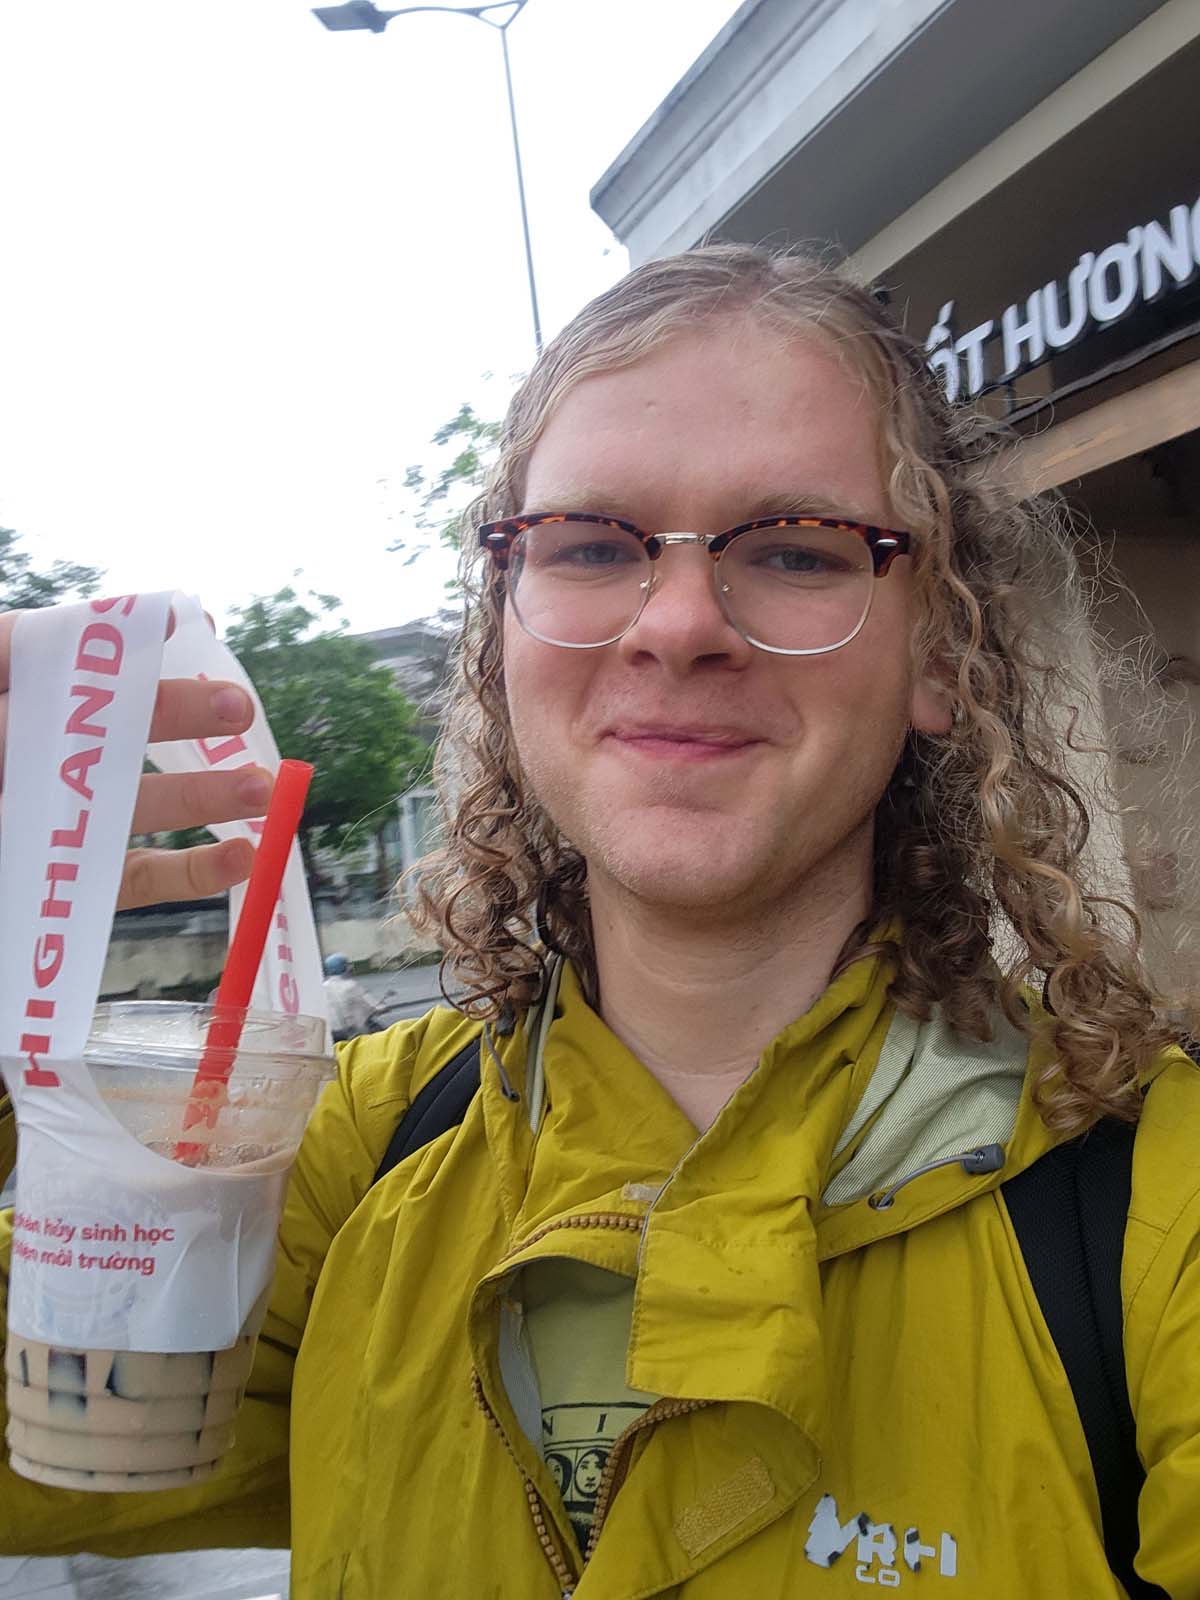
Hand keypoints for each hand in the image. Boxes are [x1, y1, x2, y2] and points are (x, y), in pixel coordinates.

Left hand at [0, 610, 271, 909]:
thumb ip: (5, 656)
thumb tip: (73, 629)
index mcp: (4, 699)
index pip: (67, 658)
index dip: (131, 642)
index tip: (192, 628)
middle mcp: (34, 758)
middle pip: (116, 728)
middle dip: (179, 717)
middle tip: (236, 711)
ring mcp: (55, 823)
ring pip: (139, 806)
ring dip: (206, 797)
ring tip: (262, 791)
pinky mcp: (70, 885)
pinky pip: (136, 879)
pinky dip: (193, 872)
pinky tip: (239, 857)